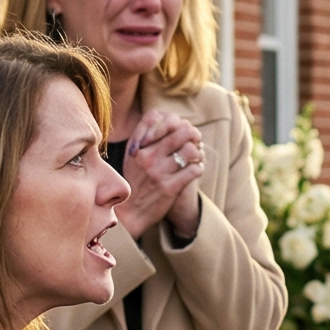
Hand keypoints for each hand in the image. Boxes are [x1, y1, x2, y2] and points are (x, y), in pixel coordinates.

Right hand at [115, 111, 204, 238]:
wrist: (130, 212)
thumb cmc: (134, 181)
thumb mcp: (131, 156)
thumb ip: (143, 137)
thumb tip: (162, 116)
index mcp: (137, 146)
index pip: (158, 118)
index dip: (174, 119)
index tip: (179, 127)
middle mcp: (147, 156)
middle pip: (181, 131)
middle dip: (193, 134)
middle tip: (196, 139)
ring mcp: (159, 171)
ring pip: (191, 150)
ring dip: (198, 153)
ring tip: (196, 157)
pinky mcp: (170, 187)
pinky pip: (194, 169)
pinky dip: (199, 168)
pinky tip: (195, 170)